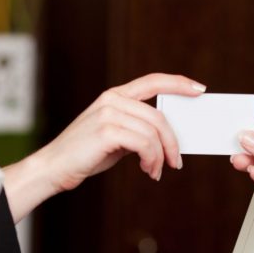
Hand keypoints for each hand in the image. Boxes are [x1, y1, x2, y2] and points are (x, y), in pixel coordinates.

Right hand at [2, 73, 205, 221]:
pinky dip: (152, 160)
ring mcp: (108, 113)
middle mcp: (112, 100)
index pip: (152, 81)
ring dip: (160, 156)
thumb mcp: (114, 135)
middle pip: (159, 117)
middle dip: (173, 142)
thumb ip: (136, 128)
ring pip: (153, 133)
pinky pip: (144, 144)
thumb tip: (166, 136)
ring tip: (155, 171)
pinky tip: (148, 170)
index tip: (199, 89)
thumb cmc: (85, 154)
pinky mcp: (107, 131)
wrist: (54, 167)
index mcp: (114, 95)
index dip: (178, 83)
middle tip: (176, 162)